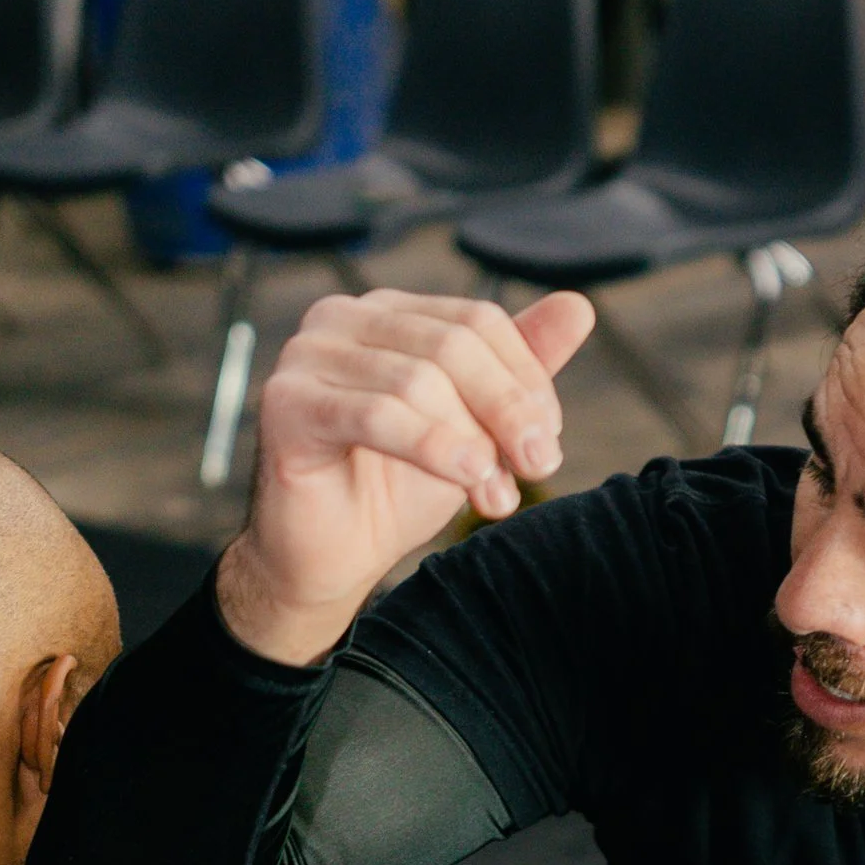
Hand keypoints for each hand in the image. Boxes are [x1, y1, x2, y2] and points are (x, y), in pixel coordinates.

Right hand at [217, 285, 595, 667]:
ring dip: (472, 443)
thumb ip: (519, 367)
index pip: (478, 320)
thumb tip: (578, 306)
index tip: (548, 438)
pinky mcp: (285, 403)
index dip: (526, 378)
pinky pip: (376, 415)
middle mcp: (341, 318)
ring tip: (496, 495)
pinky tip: (467, 478)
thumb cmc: (397, 488)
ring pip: (419, 381)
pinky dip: (433, 447)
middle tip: (539, 466)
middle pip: (453, 345)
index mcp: (389, 312)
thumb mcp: (475, 426)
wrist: (331, 558)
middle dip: (507, 410)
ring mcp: (306, 355)